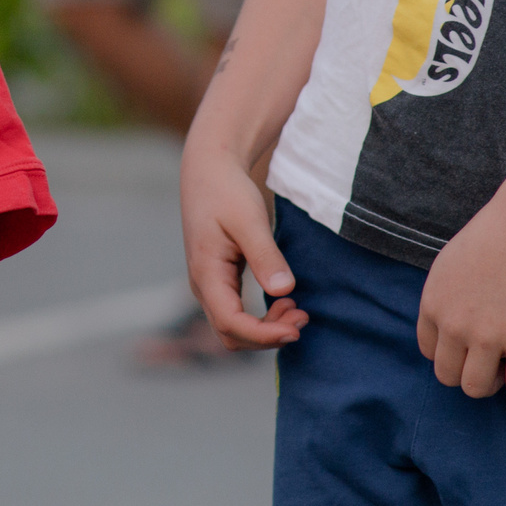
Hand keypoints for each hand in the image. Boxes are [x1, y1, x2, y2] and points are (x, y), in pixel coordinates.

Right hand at [179, 139, 307, 348]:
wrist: (208, 170)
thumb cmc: (226, 190)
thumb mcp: (249, 220)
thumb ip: (265, 256)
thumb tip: (283, 291)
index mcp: (206, 273)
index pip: (231, 323)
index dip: (264, 334)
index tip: (297, 328)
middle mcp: (203, 285)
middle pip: (230, 334)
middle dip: (267, 336)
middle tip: (302, 317)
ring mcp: (209, 284)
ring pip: (233, 328)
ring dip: (266, 328)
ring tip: (298, 310)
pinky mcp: (219, 279)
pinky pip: (236, 313)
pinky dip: (261, 317)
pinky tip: (284, 300)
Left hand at [416, 199, 505, 402]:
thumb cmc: (491, 237)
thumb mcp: (447, 266)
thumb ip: (443, 298)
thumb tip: (447, 326)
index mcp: (433, 305)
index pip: (429, 352)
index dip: (449, 355)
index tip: (467, 350)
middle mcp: (454, 325)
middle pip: (448, 375)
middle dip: (467, 374)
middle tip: (488, 363)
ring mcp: (487, 336)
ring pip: (476, 389)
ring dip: (490, 386)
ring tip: (505, 372)